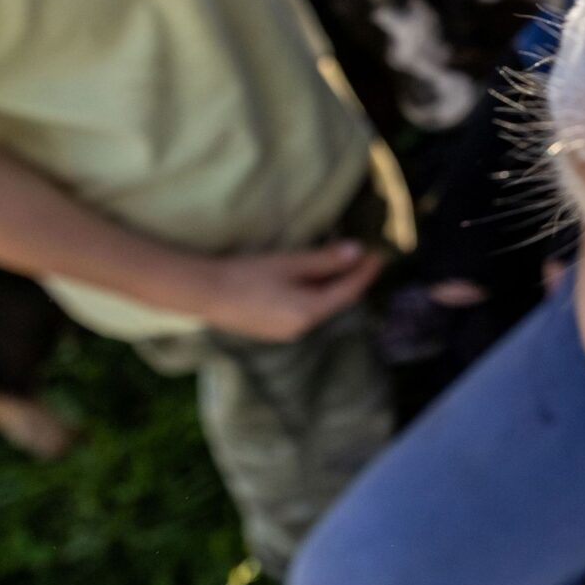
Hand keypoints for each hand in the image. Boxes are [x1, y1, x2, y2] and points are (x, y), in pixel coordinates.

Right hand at [192, 243, 387, 341]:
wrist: (204, 293)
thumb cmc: (246, 274)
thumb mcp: (289, 263)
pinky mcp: (272, 328)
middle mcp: (300, 328)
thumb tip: (357, 253)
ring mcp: (285, 331)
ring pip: (320, 307)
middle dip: (352, 280)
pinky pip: (304, 310)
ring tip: (344, 264)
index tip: (380, 255)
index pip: (348, 292)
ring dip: (333, 286)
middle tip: (367, 257)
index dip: (365, 273)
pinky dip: (315, 294)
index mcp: (308, 313)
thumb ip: (325, 261)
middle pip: (335, 302)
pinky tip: (314, 279)